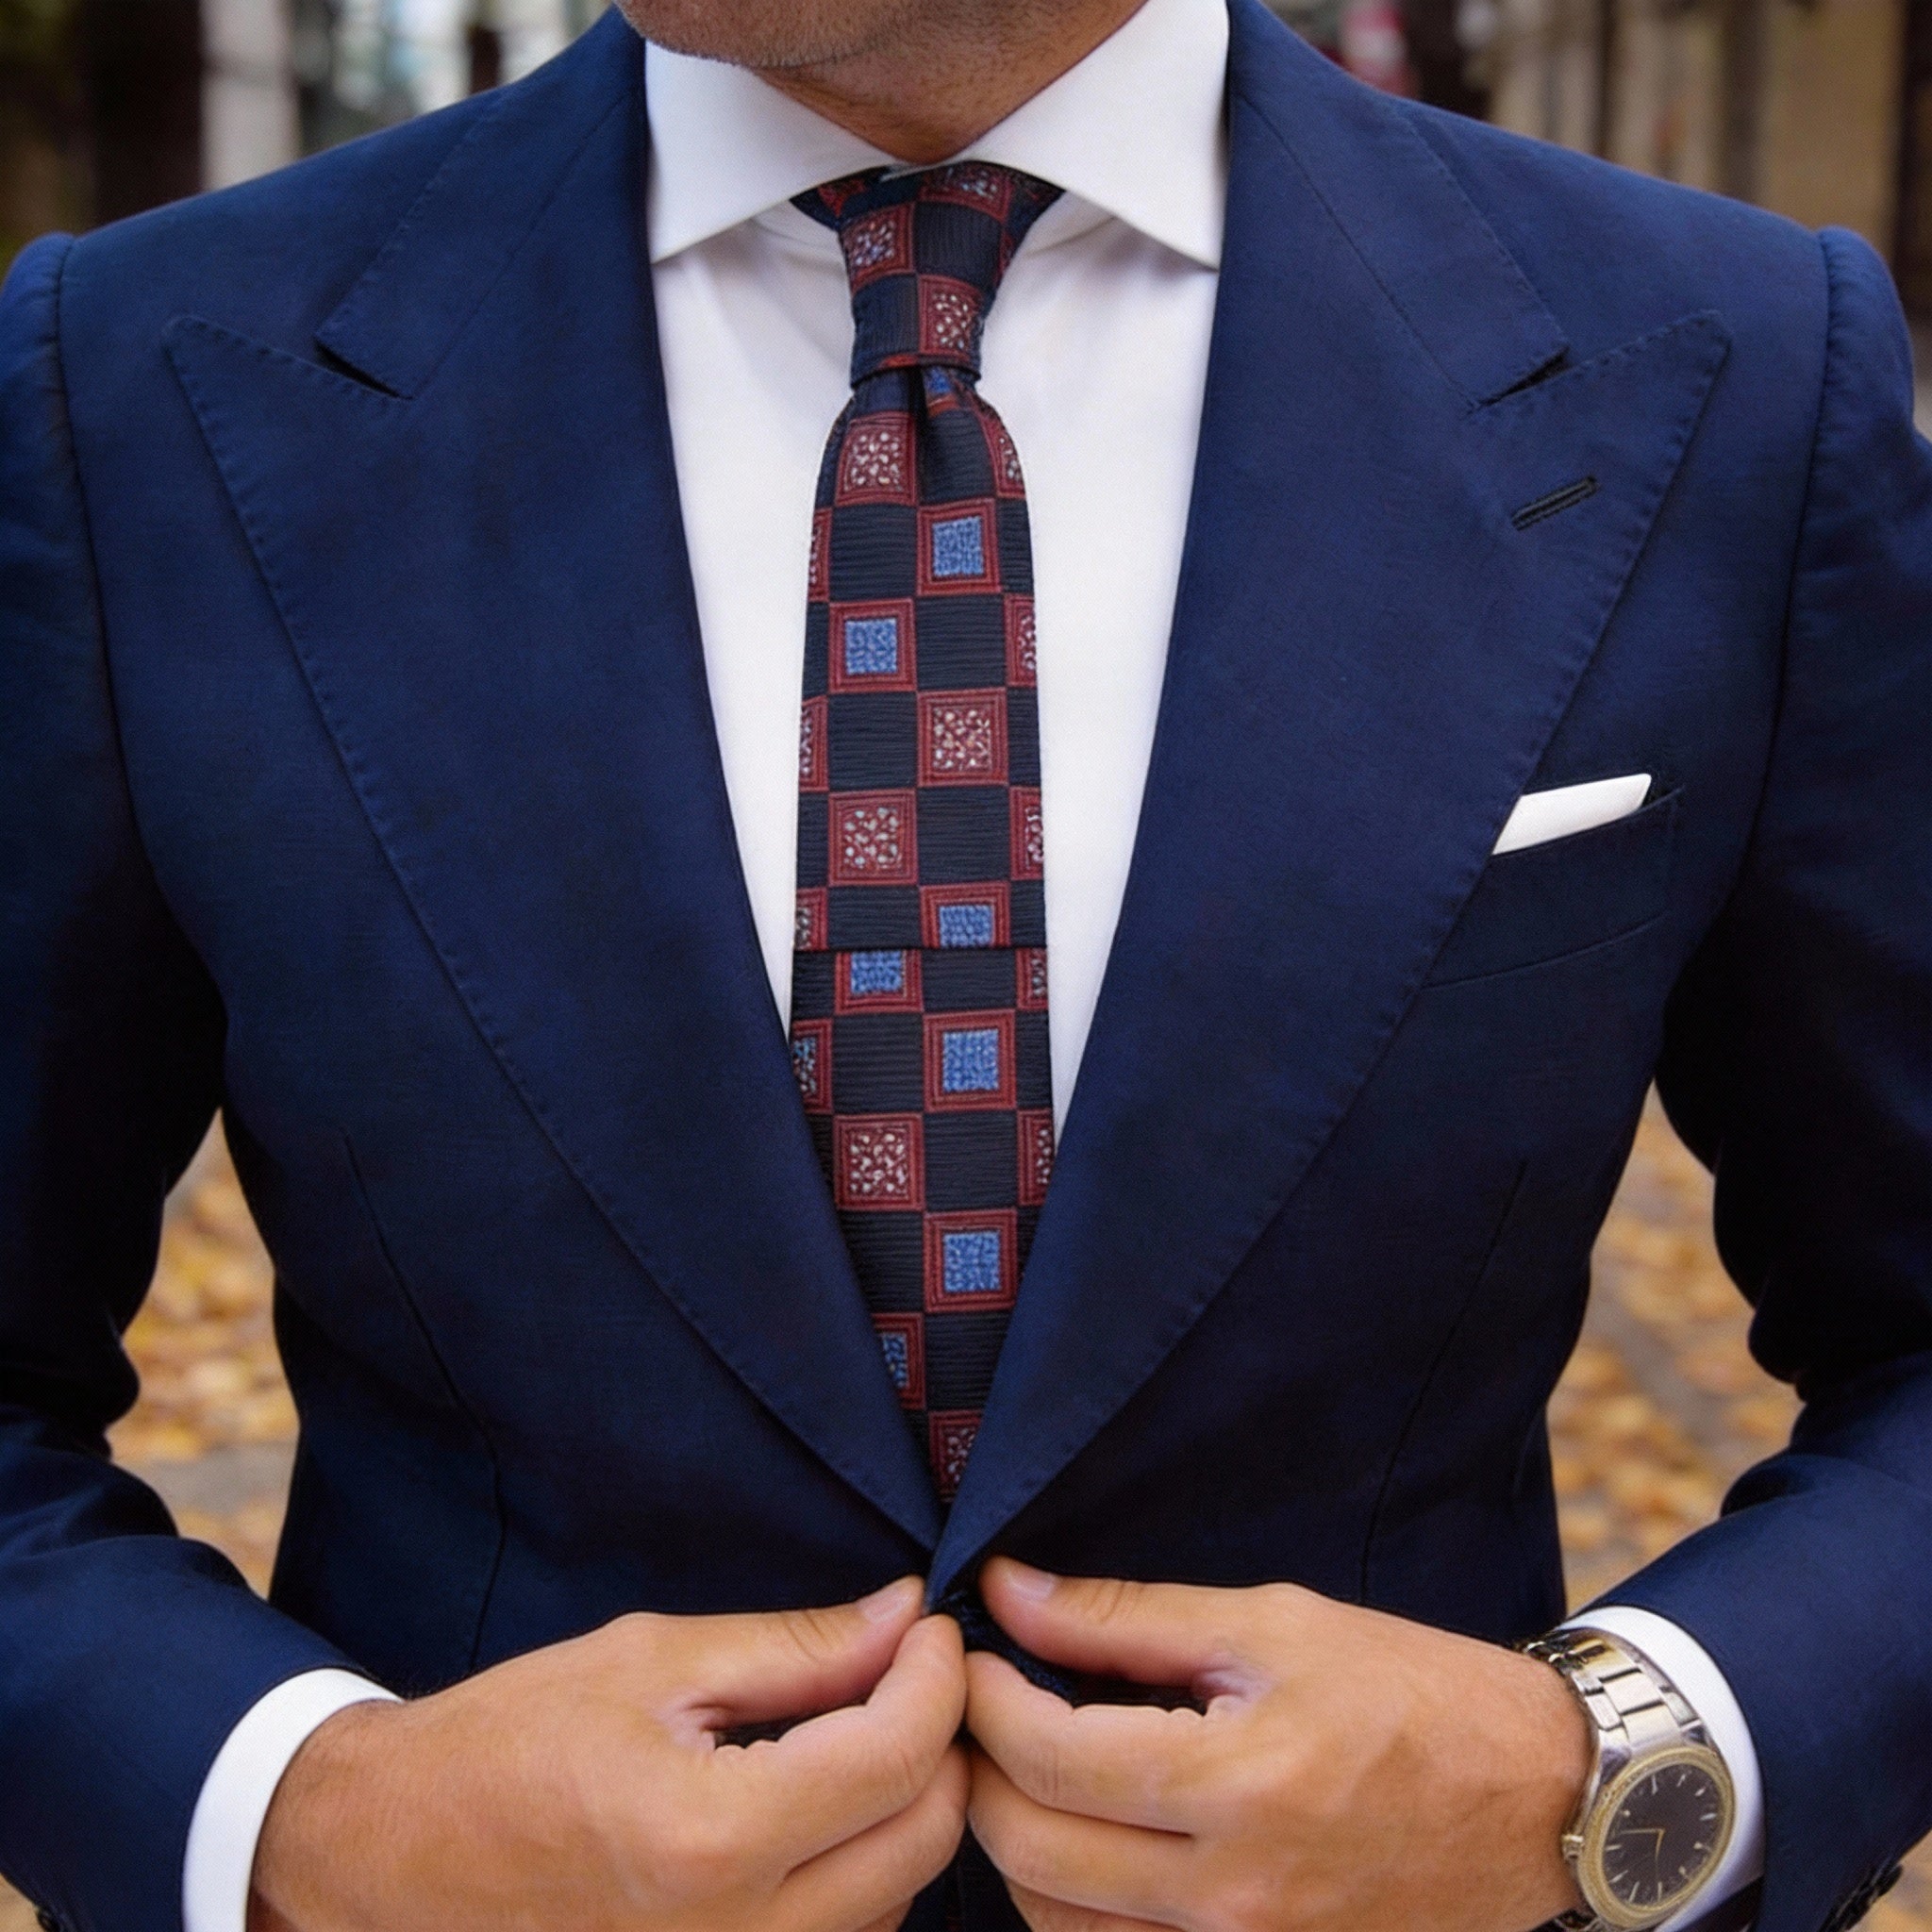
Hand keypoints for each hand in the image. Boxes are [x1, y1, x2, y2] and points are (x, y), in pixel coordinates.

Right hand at [252, 1577, 967, 1931]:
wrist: (394, 1858)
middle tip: (908, 1669)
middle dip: (940, 1740)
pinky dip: (860, 1870)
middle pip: (923, 1838)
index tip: (930, 1623)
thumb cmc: (511, 1741)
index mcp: (713, 1841)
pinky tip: (820, 1805)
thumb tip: (906, 1616)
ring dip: (904, 1808)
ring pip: (897, 1899)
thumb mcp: (653, 1661)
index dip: (937, 1674)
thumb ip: (797, 1648)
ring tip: (858, 1729)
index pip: (899, 1756)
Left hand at [964, 1560, 1590, 1931]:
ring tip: (1026, 1770)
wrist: (1535, 1800)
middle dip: (980, 1772)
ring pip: (1059, 1928)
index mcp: (1238, 1785)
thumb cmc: (1410, 1693)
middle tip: (979, 1710)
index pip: (1050, 1759)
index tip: (970, 1657)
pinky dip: (1075, 1909)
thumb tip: (1009, 1591)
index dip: (984, 1700)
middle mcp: (1233, 1897)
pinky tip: (1086, 1842)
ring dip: (1016, 1847)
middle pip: (1032, 1854)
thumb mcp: (1272, 1624)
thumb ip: (1127, 1616)